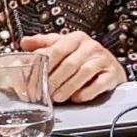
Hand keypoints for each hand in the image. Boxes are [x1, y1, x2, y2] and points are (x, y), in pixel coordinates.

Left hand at [8, 30, 129, 110]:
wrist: (108, 66)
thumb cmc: (81, 57)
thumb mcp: (62, 47)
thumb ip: (43, 45)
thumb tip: (24, 42)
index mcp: (75, 38)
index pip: (57, 49)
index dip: (44, 64)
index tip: (33, 77)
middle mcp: (90, 46)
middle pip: (69, 63)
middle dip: (55, 80)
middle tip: (44, 92)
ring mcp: (103, 59)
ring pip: (83, 73)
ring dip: (68, 88)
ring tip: (57, 97)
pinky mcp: (112, 74)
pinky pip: (98, 84)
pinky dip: (86, 93)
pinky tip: (76, 98)